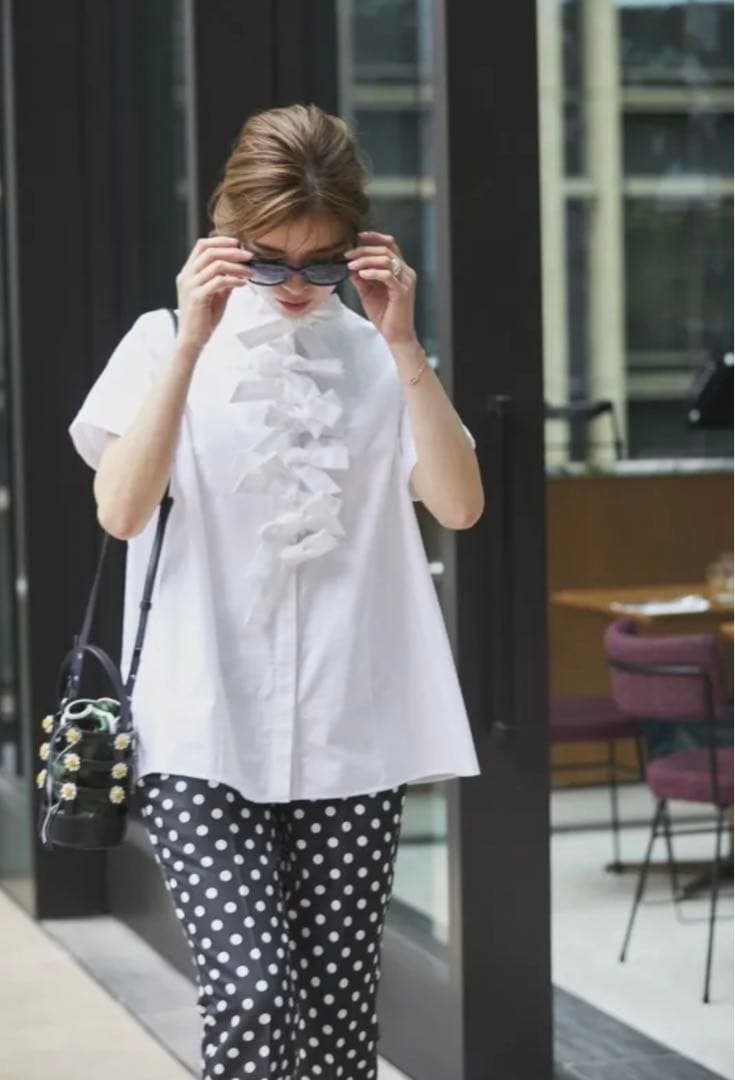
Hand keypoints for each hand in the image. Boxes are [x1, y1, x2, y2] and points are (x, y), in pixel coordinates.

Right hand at [175, 236, 252, 351]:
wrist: (192, 339)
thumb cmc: (203, 318)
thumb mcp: (215, 295)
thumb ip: (224, 281)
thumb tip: (239, 270)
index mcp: (188, 272)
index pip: (201, 246)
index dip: (220, 241)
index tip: (237, 243)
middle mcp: (186, 276)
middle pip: (209, 252)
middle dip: (232, 251)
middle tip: (249, 255)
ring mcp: (190, 286)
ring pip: (215, 265)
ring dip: (236, 266)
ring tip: (249, 272)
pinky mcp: (197, 297)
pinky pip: (218, 282)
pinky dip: (233, 280)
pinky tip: (242, 283)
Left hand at [345, 231, 417, 347]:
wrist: (395, 335)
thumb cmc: (384, 314)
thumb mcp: (367, 292)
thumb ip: (360, 277)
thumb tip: (349, 265)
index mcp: (400, 269)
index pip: (390, 245)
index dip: (375, 237)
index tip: (359, 236)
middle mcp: (406, 272)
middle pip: (385, 251)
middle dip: (364, 251)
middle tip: (348, 255)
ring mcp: (406, 281)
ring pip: (386, 260)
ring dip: (366, 261)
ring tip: (351, 266)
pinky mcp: (403, 292)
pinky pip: (387, 275)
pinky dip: (373, 272)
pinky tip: (362, 274)